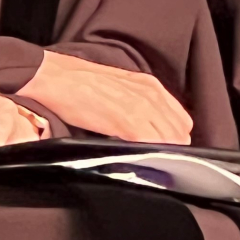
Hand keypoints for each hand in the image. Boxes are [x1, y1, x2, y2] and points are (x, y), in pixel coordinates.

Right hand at [17, 50, 192, 144]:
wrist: (57, 77)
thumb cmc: (81, 84)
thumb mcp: (121, 88)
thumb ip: (139, 104)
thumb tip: (148, 128)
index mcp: (151, 86)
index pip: (181, 120)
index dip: (175, 138)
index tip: (165, 148)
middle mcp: (152, 95)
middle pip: (180, 133)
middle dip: (171, 149)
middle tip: (156, 159)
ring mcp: (142, 107)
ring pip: (170, 141)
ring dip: (162, 154)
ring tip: (147, 162)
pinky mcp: (128, 121)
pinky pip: (152, 144)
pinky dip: (149, 155)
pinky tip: (139, 160)